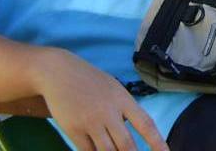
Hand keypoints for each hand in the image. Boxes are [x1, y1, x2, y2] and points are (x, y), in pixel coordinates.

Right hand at [33, 48, 168, 150]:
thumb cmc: (88, 80)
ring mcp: (90, 121)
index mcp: (121, 98)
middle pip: (127, 146)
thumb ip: (124, 109)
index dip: (158, 143)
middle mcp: (108, 110)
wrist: (57, 71)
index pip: (145, 124)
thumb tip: (136, 135)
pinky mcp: (74, 129)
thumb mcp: (111, 87)